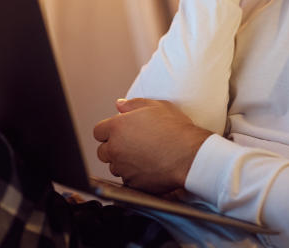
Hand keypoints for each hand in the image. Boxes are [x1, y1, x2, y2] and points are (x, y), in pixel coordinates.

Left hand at [93, 98, 212, 193]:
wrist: (190, 156)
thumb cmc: (175, 129)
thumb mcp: (156, 106)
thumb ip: (133, 104)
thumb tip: (119, 105)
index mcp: (117, 127)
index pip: (98, 132)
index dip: (109, 131)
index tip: (120, 132)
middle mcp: (115, 148)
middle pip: (102, 151)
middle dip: (113, 148)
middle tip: (131, 145)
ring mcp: (123, 168)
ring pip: (114, 167)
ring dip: (123, 163)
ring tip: (143, 157)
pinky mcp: (132, 183)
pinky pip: (127, 180)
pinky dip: (134, 176)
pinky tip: (148, 168)